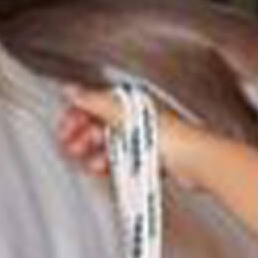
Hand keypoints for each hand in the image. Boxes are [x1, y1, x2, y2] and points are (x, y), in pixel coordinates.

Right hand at [56, 85, 207, 189]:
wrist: (194, 159)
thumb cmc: (165, 133)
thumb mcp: (121, 114)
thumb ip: (93, 101)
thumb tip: (70, 89)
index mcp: (129, 101)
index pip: (95, 105)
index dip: (76, 117)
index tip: (63, 131)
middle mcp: (136, 116)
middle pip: (100, 125)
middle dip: (82, 136)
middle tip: (71, 148)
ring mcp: (142, 137)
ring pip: (109, 144)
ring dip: (94, 152)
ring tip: (88, 161)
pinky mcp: (149, 158)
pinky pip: (122, 159)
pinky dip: (109, 163)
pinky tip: (101, 168)